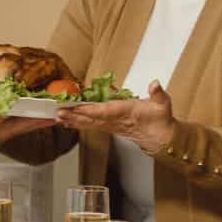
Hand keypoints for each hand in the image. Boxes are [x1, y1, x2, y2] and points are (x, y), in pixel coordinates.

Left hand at [54, 80, 175, 152]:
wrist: (162, 138)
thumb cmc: (160, 119)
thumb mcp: (163, 104)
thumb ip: (158, 93)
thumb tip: (155, 83)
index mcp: (126, 112)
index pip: (105, 111)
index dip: (90, 110)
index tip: (77, 108)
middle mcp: (116, 121)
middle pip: (92, 118)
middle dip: (75, 116)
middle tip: (58, 113)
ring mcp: (112, 126)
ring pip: (89, 123)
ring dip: (73, 121)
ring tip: (58, 118)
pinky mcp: (110, 128)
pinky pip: (91, 126)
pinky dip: (79, 124)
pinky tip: (69, 123)